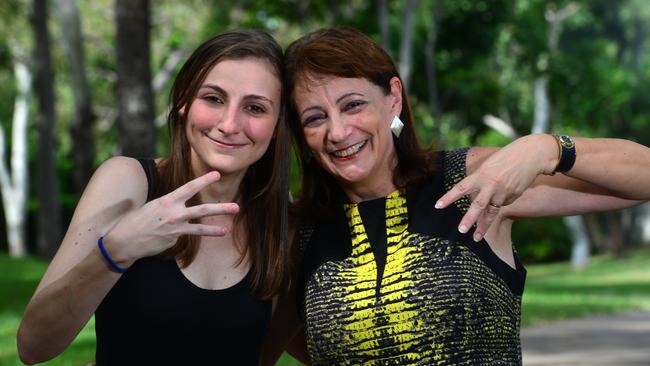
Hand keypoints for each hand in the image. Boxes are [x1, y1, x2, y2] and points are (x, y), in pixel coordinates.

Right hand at [103, 171, 239, 266]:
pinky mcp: (173, 242)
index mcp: (166, 201)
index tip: (217, 174)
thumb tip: (178, 201)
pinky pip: (180, 237)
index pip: (189, 188)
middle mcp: (173, 215)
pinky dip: (175, 235)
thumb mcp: (150, 205)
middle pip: (202, 210)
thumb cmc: (133, 220)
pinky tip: (161, 237)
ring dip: (215, 230)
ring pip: (199, 229)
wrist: (123, 242)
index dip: (204, 180)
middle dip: (221, 208)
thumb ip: (167, 203)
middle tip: (236, 207)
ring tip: (227, 230)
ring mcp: (175, 230)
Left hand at [436, 135, 557, 240]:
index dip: (448, 197)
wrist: (530, 155)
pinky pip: (502, 204)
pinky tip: (505, 192)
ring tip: (476, 238)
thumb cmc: (505, 158)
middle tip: (461, 230)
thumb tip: (474, 196)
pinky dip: (499, 203)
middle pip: (477, 205)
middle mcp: (491, 185)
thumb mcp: (488, 165)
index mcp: (481, 175)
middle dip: (469, 219)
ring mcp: (503, 193)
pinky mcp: (512, 197)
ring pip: (491, 212)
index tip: (438, 206)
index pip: (461, 188)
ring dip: (483, 226)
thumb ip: (479, 180)